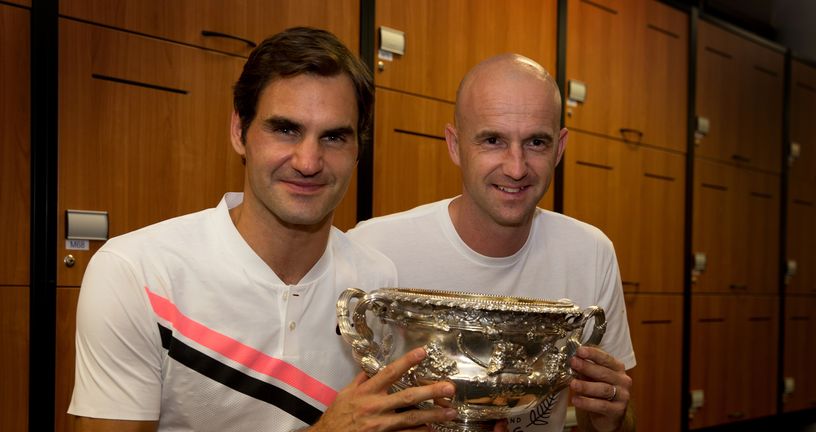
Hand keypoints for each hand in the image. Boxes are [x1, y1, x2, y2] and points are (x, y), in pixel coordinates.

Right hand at [310, 347, 458, 431]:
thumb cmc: (337, 416)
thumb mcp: (346, 393)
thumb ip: (362, 380)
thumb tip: (374, 368)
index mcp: (367, 391)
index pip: (390, 372)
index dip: (407, 361)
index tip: (423, 352)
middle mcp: (375, 406)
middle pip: (407, 397)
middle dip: (430, 391)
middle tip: (449, 388)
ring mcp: (381, 424)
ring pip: (412, 418)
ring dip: (433, 415)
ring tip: (450, 412)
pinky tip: (432, 428)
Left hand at [569, 346, 631, 431]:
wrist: (608, 416)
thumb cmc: (598, 392)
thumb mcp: (593, 378)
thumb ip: (585, 370)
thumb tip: (573, 361)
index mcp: (617, 368)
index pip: (606, 358)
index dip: (593, 354)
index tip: (580, 351)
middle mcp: (623, 380)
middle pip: (604, 373)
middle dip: (587, 367)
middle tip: (573, 363)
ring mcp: (622, 396)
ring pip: (603, 389)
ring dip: (586, 386)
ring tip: (573, 384)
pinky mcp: (618, 411)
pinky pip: (601, 405)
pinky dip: (587, 403)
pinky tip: (576, 400)